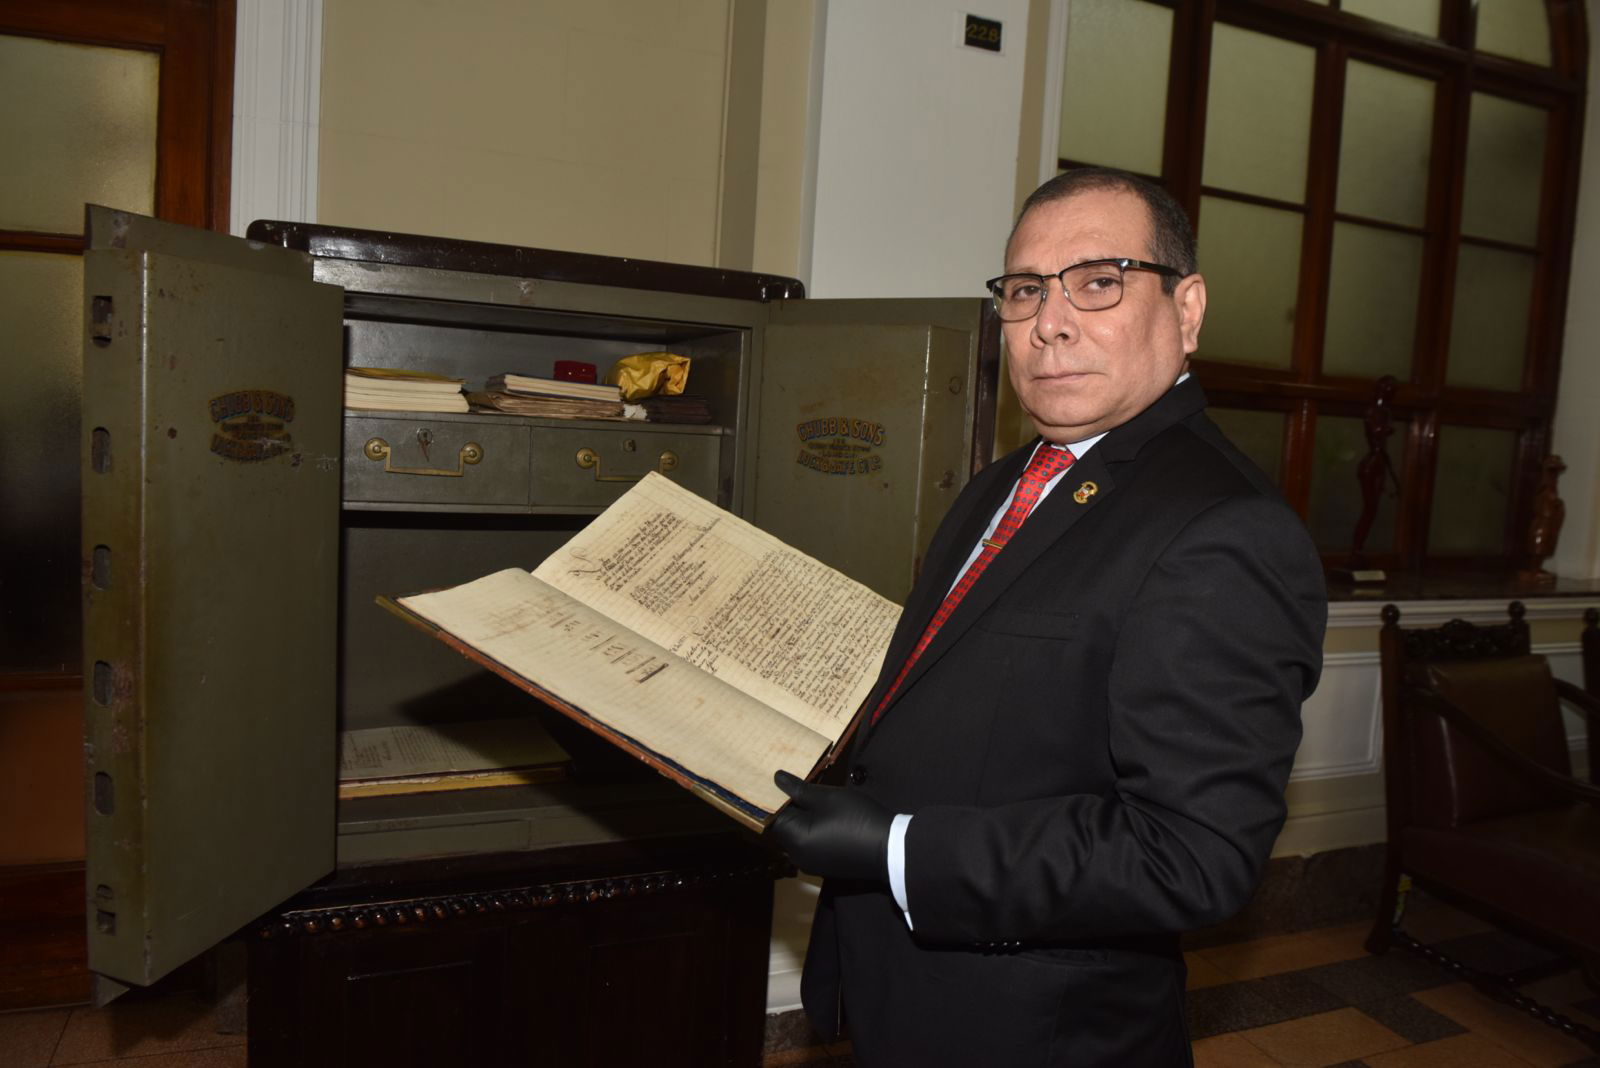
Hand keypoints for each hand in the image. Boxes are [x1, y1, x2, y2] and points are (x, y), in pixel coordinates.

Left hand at [766, 769, 892, 881]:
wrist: (891, 849)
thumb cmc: (857, 818)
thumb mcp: (828, 797)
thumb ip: (799, 789)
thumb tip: (776, 778)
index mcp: (795, 840)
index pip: (773, 817)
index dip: (775, 798)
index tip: (782, 781)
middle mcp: (798, 856)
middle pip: (784, 829)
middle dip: (789, 808)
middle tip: (799, 787)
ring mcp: (812, 864)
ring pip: (797, 838)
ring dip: (802, 820)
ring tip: (814, 800)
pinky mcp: (825, 866)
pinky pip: (809, 846)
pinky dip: (812, 832)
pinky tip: (826, 818)